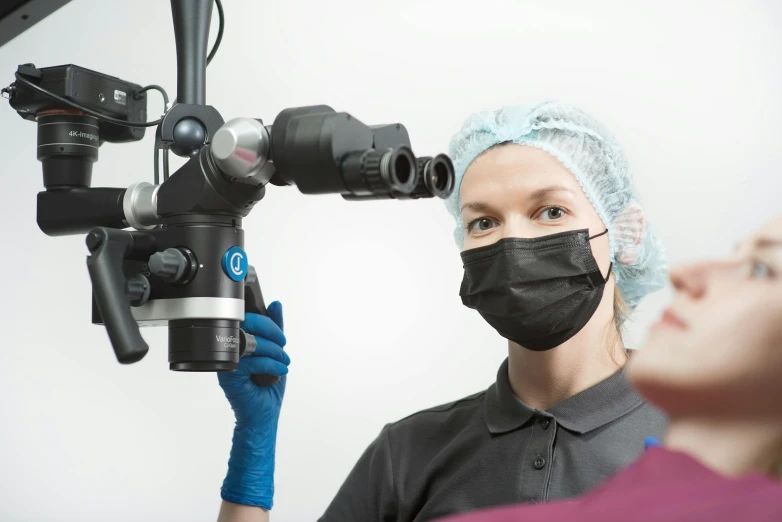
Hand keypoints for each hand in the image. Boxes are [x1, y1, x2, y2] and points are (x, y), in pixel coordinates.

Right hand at [218, 301, 288, 509]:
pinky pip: (252, 362)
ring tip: (283, 363)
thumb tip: (276, 306)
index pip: (248, 319)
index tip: (280, 335)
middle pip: (248, 326)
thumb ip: (275, 329)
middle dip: (272, 333)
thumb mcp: (276, 351)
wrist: (263, 415)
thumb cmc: (267, 386)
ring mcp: (228, 362)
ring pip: (252, 343)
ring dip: (274, 352)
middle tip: (283, 345)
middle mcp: (230, 350)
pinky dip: (271, 365)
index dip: (267, 322)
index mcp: (238, 341)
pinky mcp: (230, 376)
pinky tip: (278, 372)